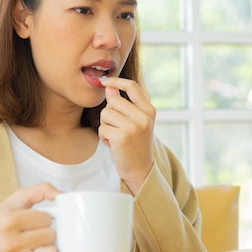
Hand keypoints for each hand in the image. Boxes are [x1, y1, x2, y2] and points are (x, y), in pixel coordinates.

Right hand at [0, 183, 59, 251]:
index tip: (37, 220)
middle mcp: (10, 243)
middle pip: (50, 236)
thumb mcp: (17, 198)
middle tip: (37, 232)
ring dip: (51, 248)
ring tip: (42, 244)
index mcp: (9, 221)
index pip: (46, 218)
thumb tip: (61, 194)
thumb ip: (41, 190)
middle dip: (48, 232)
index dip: (45, 217)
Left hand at [99, 77, 155, 194]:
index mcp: (149, 111)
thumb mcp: (135, 121)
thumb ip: (123, 103)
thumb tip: (109, 86)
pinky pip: (102, 128)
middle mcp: (144, 117)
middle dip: (109, 113)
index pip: (132, 86)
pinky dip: (103, 137)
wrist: (140, 170)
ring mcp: (134, 127)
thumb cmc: (135, 144)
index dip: (117, 81)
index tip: (106, 82)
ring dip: (105, 125)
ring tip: (115, 135)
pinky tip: (112, 144)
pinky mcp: (122, 137)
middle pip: (113, 101)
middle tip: (116, 126)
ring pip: (105, 114)